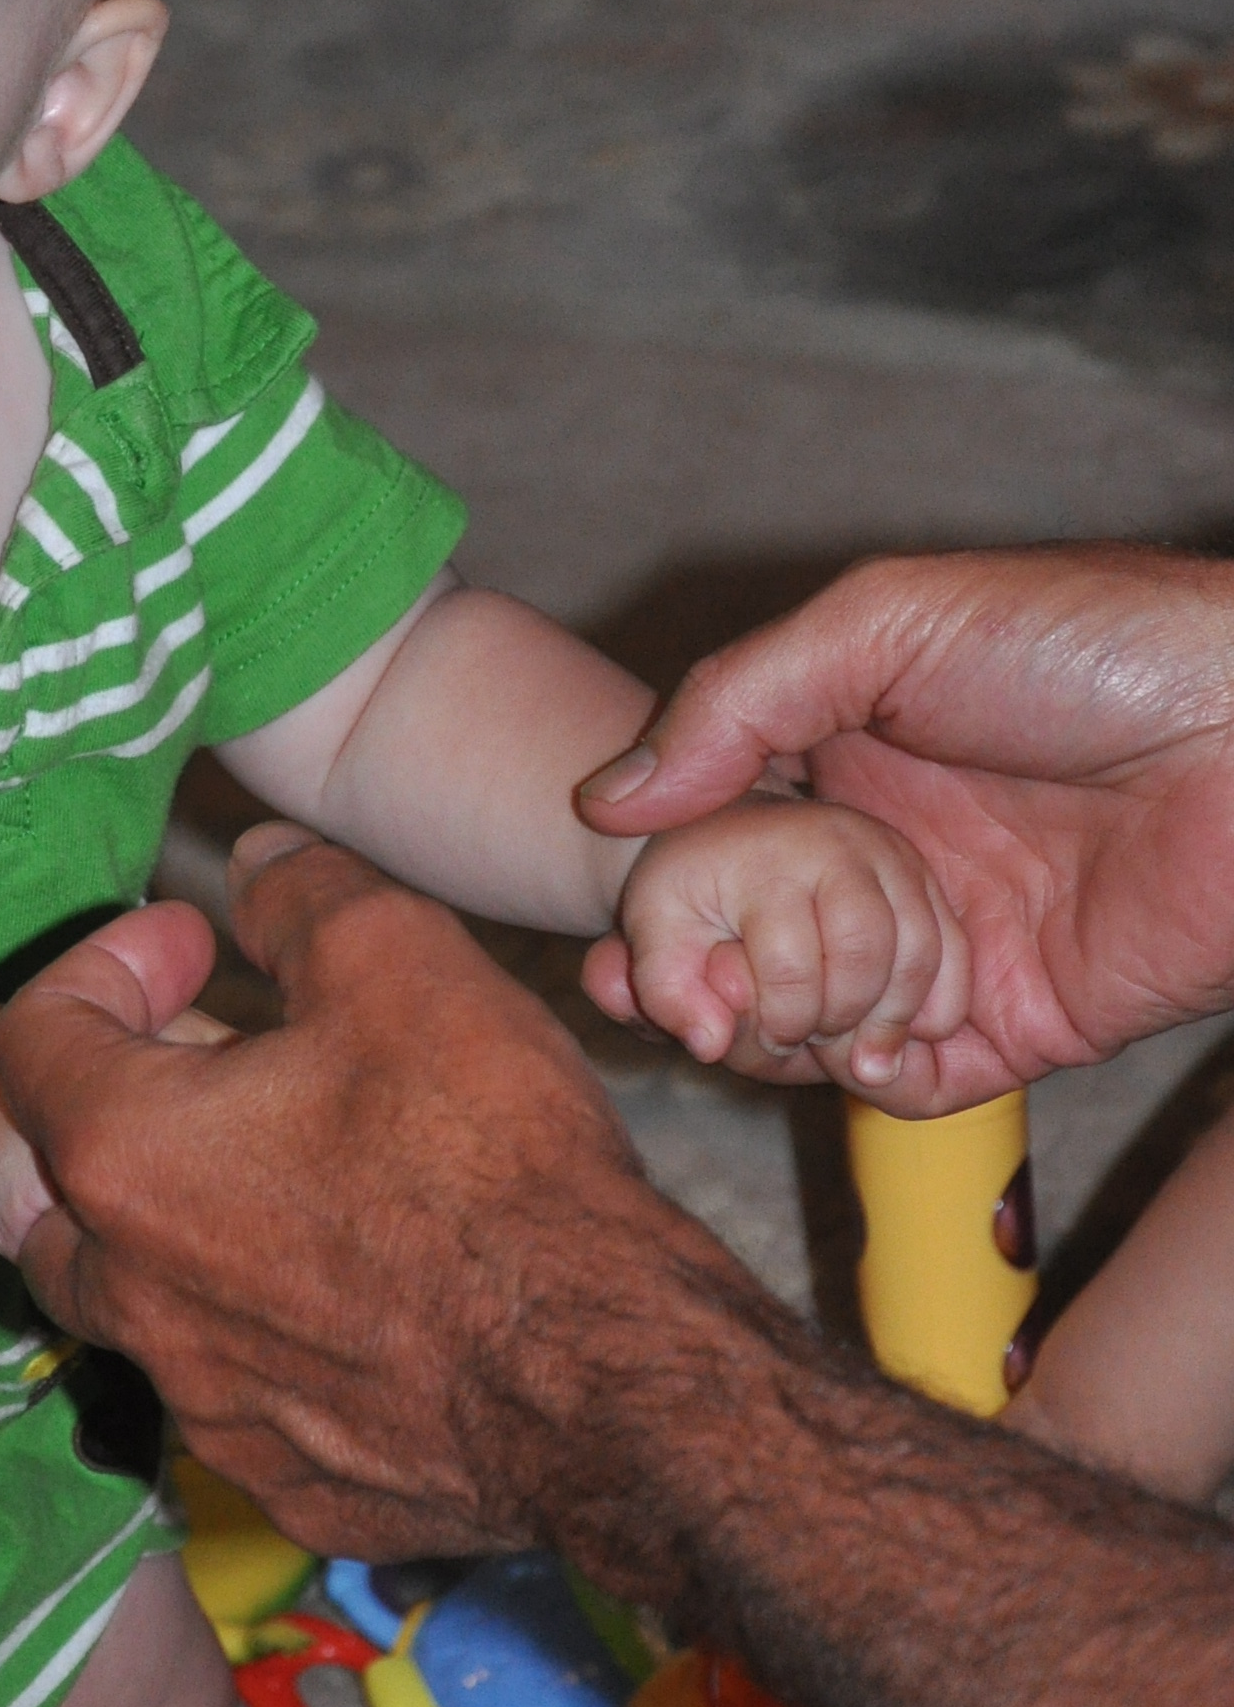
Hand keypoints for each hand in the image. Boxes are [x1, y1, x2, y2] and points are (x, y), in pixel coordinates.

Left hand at [0, 843, 721, 1559]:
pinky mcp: (286, 1483)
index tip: (200, 949)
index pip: (30, 1039)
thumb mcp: (399, 959)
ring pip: (148, 1306)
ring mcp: (207, 1404)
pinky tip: (365, 1301)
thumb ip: (300, 891)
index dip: (107, 966)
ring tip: (300, 1182)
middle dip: (119, 1116)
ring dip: (192, 1234)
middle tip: (223, 1074)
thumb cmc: (490, 1161)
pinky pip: (243, 1397)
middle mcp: (135, 1297)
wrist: (606, 1381)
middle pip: (57, 1190)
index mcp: (128, 1157)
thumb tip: (251, 862)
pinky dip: (272, 1338)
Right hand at [578, 549, 1233, 1101]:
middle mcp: (889, 853)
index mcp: (848, 756)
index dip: (653, 890)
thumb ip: (737, 700)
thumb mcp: (888, 623)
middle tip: (649, 993)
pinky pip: (917, 1082)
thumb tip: (610, 801)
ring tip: (743, 1024)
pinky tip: (856, 1053)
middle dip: (686, 979)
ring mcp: (954, 942)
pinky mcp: (1025, 1020)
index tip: (613, 935)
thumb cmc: (1095, 645)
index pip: (715, 840)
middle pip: (750, 943)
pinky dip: (868, 1083)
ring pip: (816, 1021)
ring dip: (770, 1035)